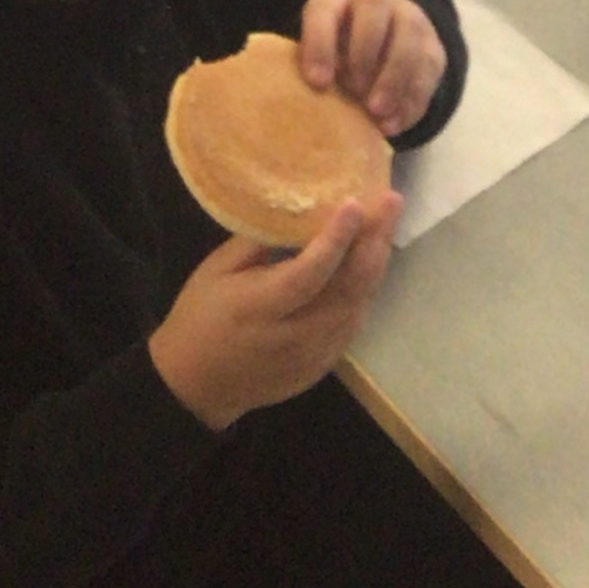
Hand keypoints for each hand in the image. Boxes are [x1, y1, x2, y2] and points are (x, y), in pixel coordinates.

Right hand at [148, 193, 400, 429]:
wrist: (197, 386)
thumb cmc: (200, 318)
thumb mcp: (215, 271)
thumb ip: (256, 242)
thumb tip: (296, 209)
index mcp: (261, 308)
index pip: (309, 273)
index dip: (336, 239)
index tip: (357, 202)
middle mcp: (295, 335)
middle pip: (348, 288)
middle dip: (374, 241)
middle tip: (391, 201)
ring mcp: (313, 355)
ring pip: (358, 304)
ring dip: (376, 263)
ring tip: (386, 223)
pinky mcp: (322, 365)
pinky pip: (352, 322)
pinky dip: (365, 289)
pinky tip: (370, 262)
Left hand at [301, 0, 446, 135]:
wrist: (384, 49)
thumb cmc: (338, 61)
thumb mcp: (321, 61)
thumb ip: (315, 74)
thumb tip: (307, 111)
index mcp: (336, 3)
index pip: (324, 10)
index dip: (320, 44)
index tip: (317, 83)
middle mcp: (375, 0)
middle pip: (374, 4)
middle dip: (364, 51)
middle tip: (355, 93)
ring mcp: (410, 19)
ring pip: (409, 34)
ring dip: (393, 77)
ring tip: (377, 115)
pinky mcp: (433, 49)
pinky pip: (429, 68)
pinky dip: (411, 100)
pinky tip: (394, 124)